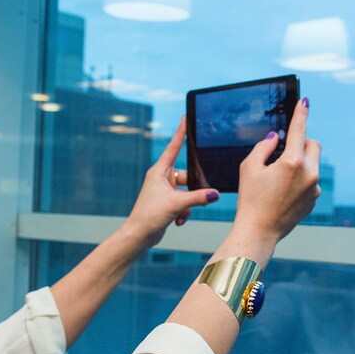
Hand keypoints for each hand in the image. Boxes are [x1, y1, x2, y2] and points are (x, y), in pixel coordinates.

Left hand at [122, 117, 219, 249]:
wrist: (139, 235)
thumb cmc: (150, 215)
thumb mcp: (178, 204)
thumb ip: (198, 198)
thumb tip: (215, 194)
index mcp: (159, 171)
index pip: (173, 147)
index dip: (181, 133)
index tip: (185, 119)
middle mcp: (161, 178)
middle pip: (187, 176)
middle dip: (192, 191)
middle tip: (193, 200)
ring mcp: (163, 190)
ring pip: (187, 192)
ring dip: (188, 205)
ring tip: (180, 215)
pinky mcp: (166, 202)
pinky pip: (183, 202)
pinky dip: (183, 211)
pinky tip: (178, 221)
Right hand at [233, 99, 320, 242]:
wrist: (259, 230)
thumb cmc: (250, 200)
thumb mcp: (249, 168)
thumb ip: (263, 147)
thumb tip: (275, 138)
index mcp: (292, 162)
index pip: (299, 130)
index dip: (301, 113)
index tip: (305, 101)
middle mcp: (309, 173)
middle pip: (314, 144)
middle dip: (302, 143)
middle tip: (284, 151)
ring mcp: (314, 187)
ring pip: (312, 164)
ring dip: (300, 163)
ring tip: (279, 178)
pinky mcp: (314, 199)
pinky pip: (311, 181)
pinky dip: (300, 180)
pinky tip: (283, 192)